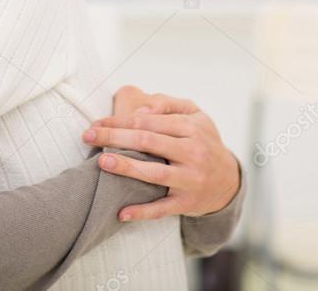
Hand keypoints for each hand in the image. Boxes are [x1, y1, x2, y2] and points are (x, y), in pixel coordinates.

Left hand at [83, 88, 240, 220]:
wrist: (229, 180)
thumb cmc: (203, 141)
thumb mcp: (195, 115)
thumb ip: (168, 105)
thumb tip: (140, 111)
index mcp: (191, 128)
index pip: (148, 122)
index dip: (119, 121)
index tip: (96, 123)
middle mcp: (193, 152)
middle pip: (147, 142)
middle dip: (114, 137)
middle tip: (88, 136)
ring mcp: (191, 179)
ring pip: (154, 174)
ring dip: (126, 168)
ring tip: (102, 162)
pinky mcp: (188, 203)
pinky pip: (162, 209)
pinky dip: (142, 212)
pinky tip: (122, 213)